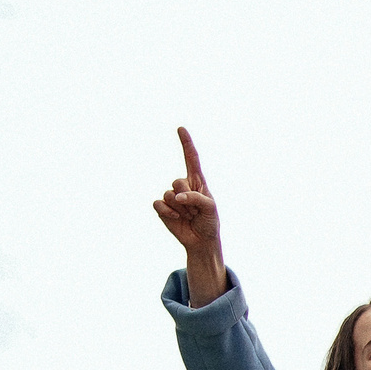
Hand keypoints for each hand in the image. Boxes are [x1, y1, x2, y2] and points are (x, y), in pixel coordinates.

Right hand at [152, 127, 226, 306]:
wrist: (201, 240)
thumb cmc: (209, 222)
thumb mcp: (210, 209)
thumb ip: (196, 198)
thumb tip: (177, 197)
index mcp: (197, 182)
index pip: (191, 159)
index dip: (186, 143)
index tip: (181, 128)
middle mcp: (183, 186)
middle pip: (178, 181)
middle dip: (187, 197)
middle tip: (195, 211)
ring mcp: (172, 196)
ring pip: (169, 194)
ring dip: (180, 208)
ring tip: (189, 216)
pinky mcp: (163, 207)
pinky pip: (159, 204)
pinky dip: (168, 213)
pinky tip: (176, 219)